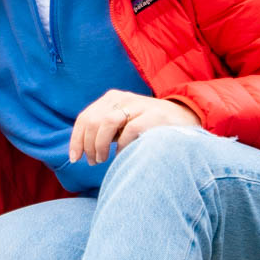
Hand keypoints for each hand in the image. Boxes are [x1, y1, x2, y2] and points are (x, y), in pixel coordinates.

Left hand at [68, 91, 201, 165]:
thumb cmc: (147, 127)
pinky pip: (129, 131)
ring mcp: (139, 105)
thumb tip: (81, 150)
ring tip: (102, 160)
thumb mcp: (123, 125)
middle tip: (93, 162)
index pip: (85, 117)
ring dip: (100, 146)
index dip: (76, 140)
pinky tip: (121, 156)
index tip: (75, 159)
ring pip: (106, 123)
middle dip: (88, 145)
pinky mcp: (153, 115)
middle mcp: (123, 98)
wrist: (184, 120)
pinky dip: (121, 147)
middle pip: (92, 121)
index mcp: (112, 98)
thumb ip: (104, 131)